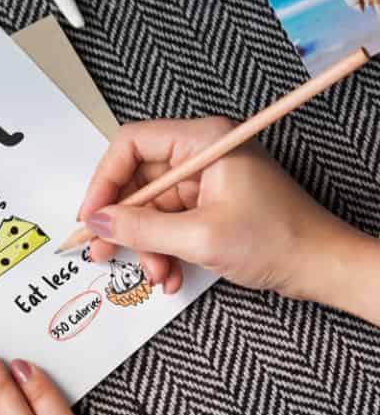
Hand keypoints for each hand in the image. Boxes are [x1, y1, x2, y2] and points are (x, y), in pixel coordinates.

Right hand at [77, 117, 365, 303]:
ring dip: (145, 245)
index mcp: (204, 140)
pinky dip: (162, 249)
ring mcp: (205, 179)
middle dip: (123, 222)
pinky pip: (168, 223)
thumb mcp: (200, 237)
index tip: (92, 217)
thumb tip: (98, 222)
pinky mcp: (209, 203)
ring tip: (155, 274)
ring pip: (150, 208)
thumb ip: (141, 229)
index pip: (132, 144)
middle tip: (102, 251)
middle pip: (137, 179)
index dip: (105, 180)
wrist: (323, 267)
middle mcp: (202, 153)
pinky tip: (169, 274)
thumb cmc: (280, 240)